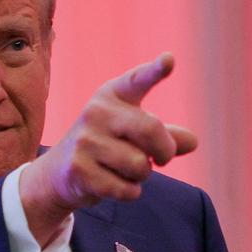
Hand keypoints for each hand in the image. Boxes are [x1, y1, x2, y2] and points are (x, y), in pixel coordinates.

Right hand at [20, 52, 197, 245]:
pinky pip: (126, 189)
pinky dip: (129, 192)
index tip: (170, 59)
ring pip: (139, 165)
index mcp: (112, 96)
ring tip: (124, 170)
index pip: (137, 80)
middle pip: (150, 130)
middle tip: (162, 160)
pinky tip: (113, 184)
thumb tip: (192, 142)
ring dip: (141, 175)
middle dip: (165, 151)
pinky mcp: (79, 170)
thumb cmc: (106, 147)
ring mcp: (85, 141)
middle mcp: (96, 112)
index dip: (155, 71)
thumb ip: (165, 136)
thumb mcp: (133, 134)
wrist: (59, 172)